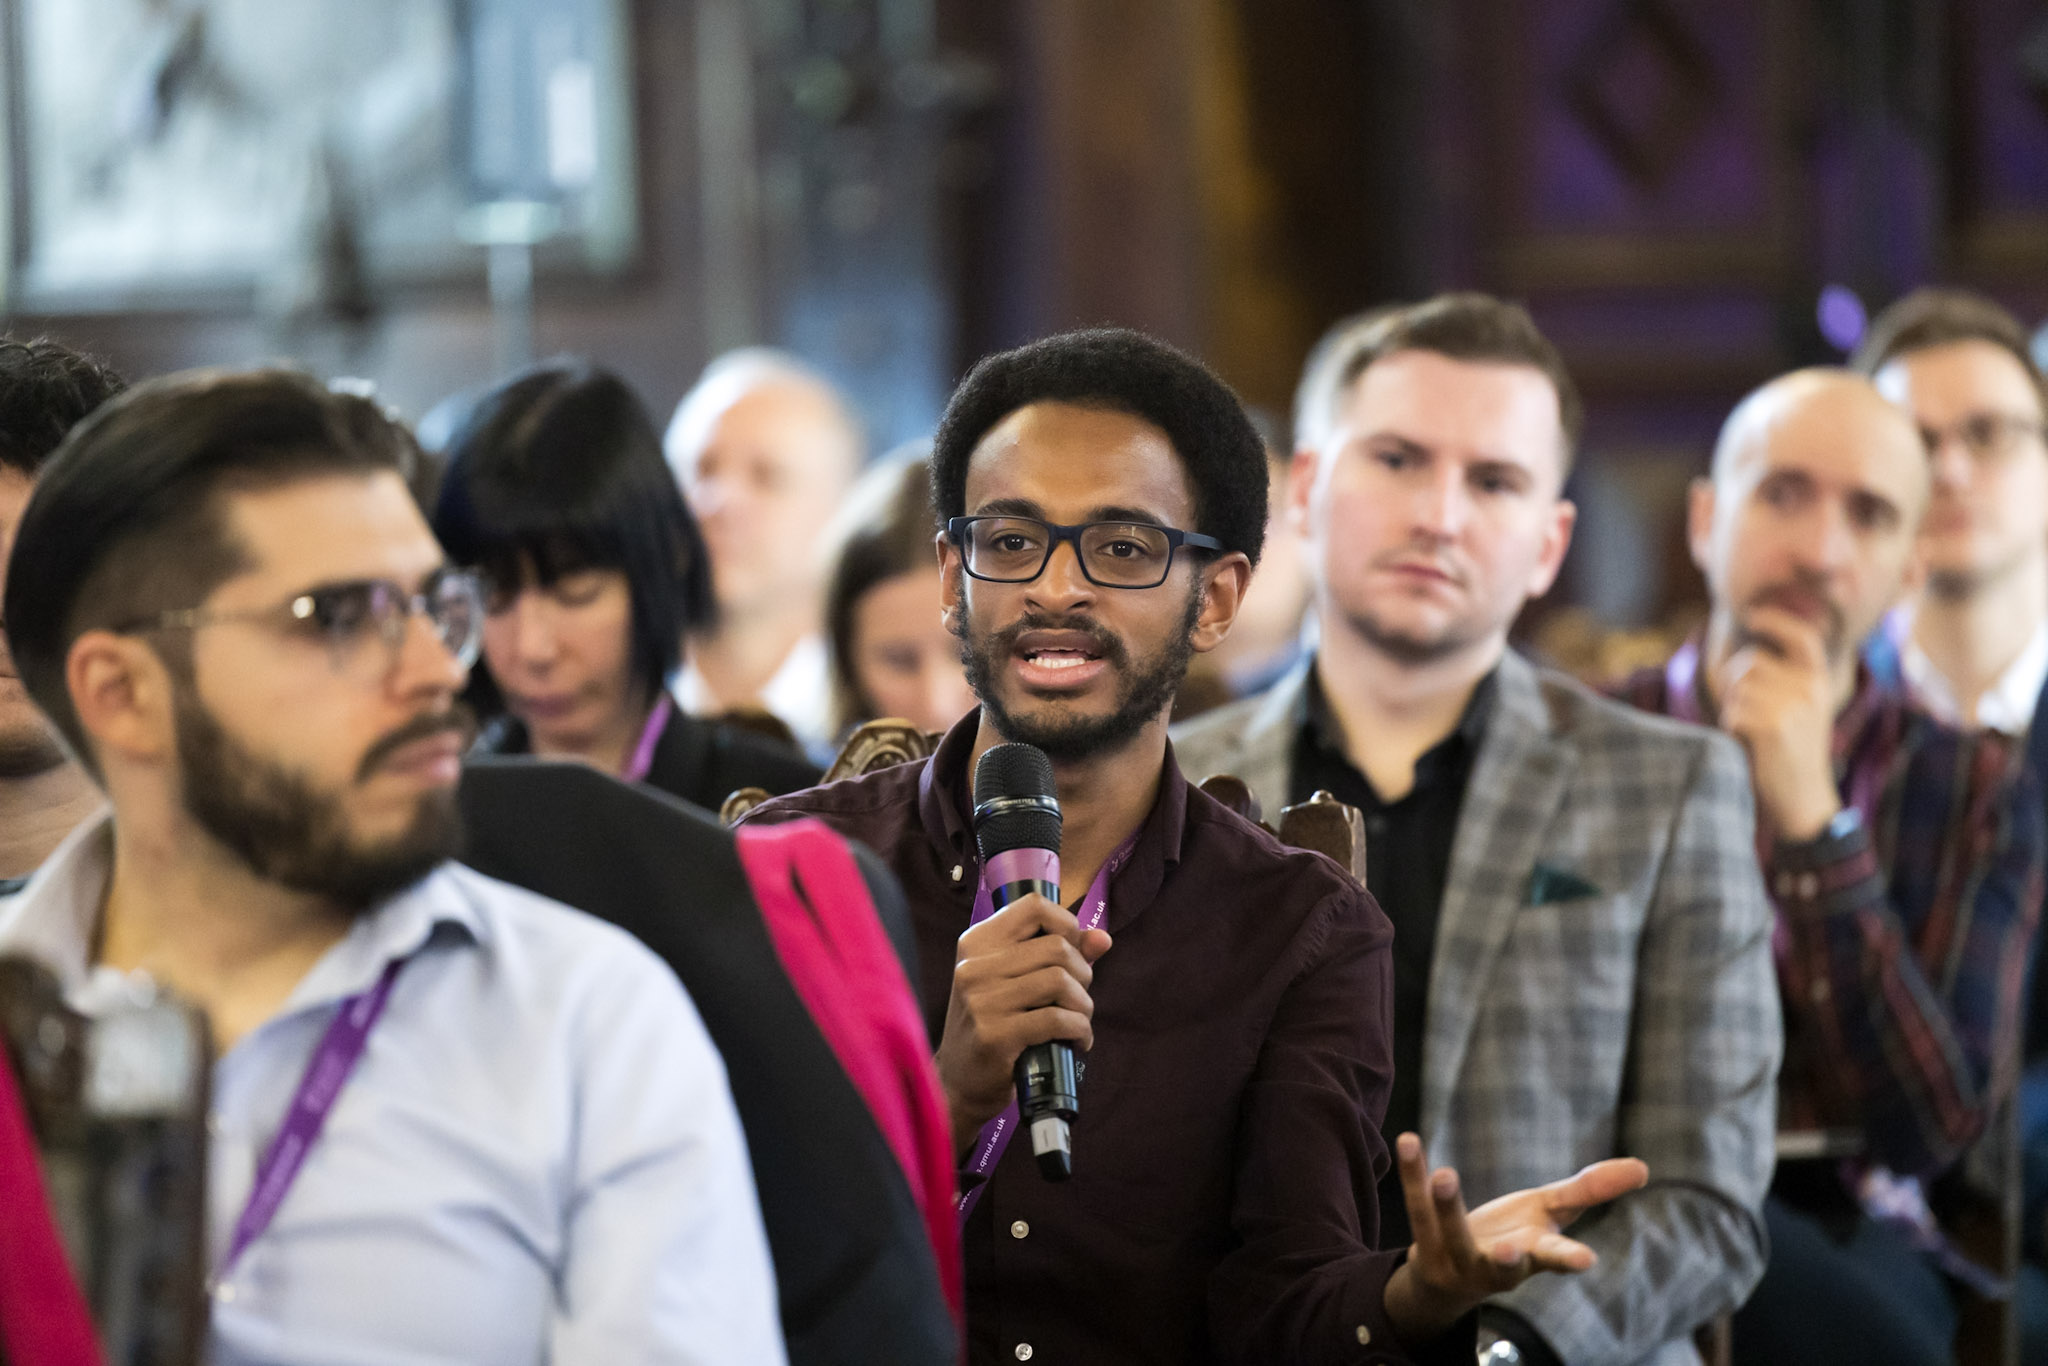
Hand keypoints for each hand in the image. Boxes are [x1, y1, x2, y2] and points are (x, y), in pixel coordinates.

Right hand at [934, 892, 1111, 1152]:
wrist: (957, 1081)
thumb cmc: (992, 1024)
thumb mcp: (1014, 981)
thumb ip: (1059, 954)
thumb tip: (1103, 938)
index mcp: (977, 943)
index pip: (1033, 906)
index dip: (1066, 924)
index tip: (1073, 952)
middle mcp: (974, 966)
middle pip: (1056, 946)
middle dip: (1082, 973)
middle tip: (1077, 998)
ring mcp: (982, 1000)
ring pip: (1059, 981)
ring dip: (1083, 1004)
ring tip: (1079, 1020)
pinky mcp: (995, 1035)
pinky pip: (1056, 1019)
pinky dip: (1079, 1030)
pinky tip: (1077, 1041)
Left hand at [1381, 1132, 1648, 1342]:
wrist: (1450, 1275)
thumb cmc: (1512, 1238)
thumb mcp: (1549, 1213)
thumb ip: (1589, 1191)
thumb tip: (1643, 1167)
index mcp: (1533, 1257)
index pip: (1554, 1260)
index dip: (1569, 1260)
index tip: (1586, 1261)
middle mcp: (1496, 1266)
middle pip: (1503, 1266)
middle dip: (1508, 1261)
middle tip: (1511, 1249)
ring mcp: (1456, 1259)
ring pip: (1449, 1234)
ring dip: (1447, 1206)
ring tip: (1445, 1174)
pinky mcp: (1423, 1245)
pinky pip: (1416, 1208)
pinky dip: (1411, 1175)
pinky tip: (1409, 1141)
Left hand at [1711, 605, 1842, 841]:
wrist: (1803, 799)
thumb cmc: (1791, 753)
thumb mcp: (1803, 710)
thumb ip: (1784, 680)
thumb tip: (1744, 651)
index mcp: (1820, 682)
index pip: (1802, 637)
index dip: (1776, 621)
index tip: (1754, 615)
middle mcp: (1810, 689)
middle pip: (1750, 663)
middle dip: (1736, 684)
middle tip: (1748, 713)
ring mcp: (1792, 706)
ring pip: (1737, 686)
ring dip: (1733, 708)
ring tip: (1752, 730)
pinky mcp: (1772, 726)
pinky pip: (1733, 712)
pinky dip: (1731, 727)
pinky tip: (1749, 744)